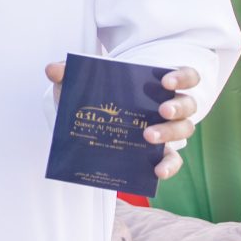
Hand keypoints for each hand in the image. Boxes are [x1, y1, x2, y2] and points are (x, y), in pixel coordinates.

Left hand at [46, 63, 202, 181]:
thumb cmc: (96, 97)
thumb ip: (68, 75)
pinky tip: (157, 170)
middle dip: (177, 107)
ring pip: (183, 130)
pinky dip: (169, 165)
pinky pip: (173, 160)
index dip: (182, 77)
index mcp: (158, 85)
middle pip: (187, 105)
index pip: (185, 77)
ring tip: (148, 136)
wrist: (93, 121)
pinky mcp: (161, 153)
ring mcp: (168, 130)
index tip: (166, 81)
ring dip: (169, 133)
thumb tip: (52, 70)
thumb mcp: (81, 85)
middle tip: (161, 110)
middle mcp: (169, 107)